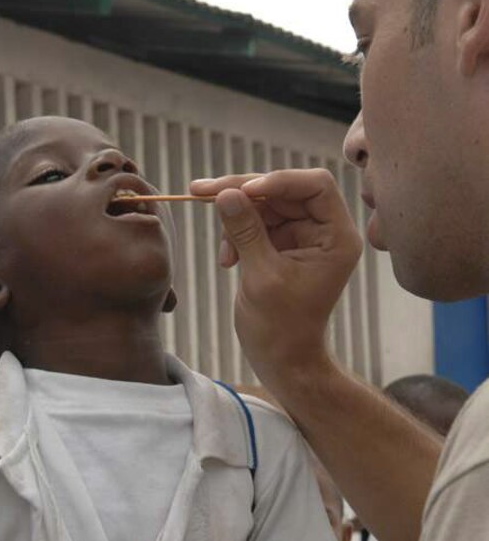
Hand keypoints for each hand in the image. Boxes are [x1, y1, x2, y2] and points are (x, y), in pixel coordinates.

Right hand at [190, 171, 361, 390]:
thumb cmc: (281, 327)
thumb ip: (246, 231)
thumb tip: (226, 193)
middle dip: (244, 193)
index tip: (242, 191)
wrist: (281, 359)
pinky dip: (235, 233)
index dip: (278, 181)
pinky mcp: (281, 245)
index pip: (315, 185)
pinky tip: (227, 260)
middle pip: (284, 190)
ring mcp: (301, 237)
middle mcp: (323, 230)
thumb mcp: (262, 276)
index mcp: (336, 236)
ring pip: (265, 203)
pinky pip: (255, 222)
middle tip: (203, 191)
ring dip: (236, 218)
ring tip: (223, 251)